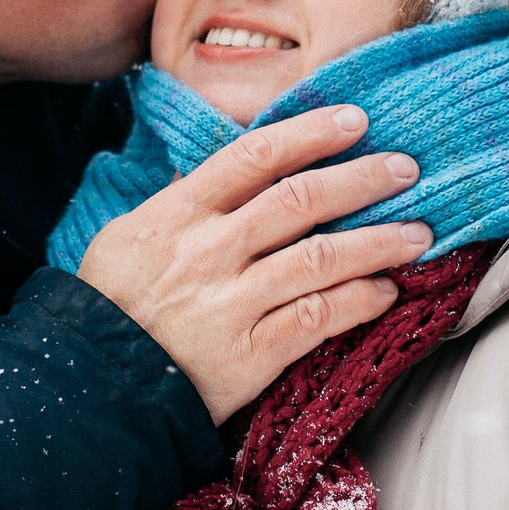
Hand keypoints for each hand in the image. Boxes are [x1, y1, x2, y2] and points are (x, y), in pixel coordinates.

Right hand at [76, 105, 430, 420]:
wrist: (91, 388)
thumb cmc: (111, 308)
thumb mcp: (129, 238)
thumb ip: (184, 201)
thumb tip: (234, 164)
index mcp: (177, 214)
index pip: (254, 156)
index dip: (310, 133)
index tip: (355, 121)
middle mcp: (208, 251)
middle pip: (299, 201)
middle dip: (362, 180)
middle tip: (406, 170)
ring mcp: (229, 303)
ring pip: (319, 259)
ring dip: (377, 242)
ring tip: (417, 232)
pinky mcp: (247, 355)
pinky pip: (316, 319)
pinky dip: (357, 302)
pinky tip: (386, 292)